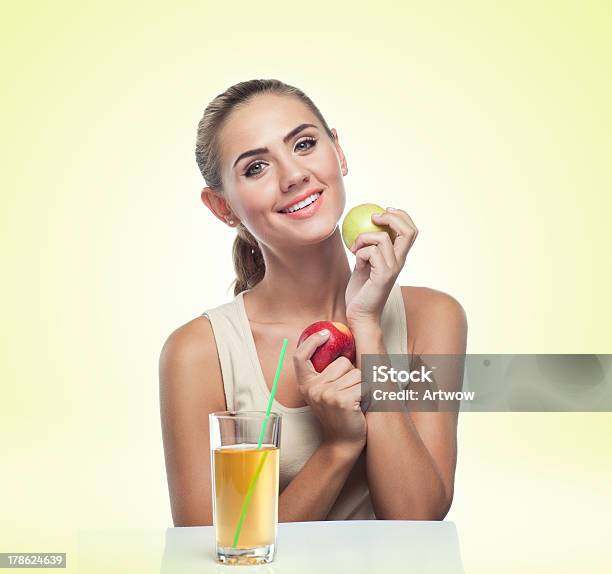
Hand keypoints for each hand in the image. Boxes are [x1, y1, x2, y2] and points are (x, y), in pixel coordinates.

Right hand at [293, 330, 366, 451]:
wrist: (342, 443)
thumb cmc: (338, 414)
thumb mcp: (323, 392)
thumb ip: (325, 374)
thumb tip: (339, 346)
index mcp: (306, 384)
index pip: (300, 356)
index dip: (311, 341)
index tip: (325, 333)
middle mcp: (313, 388)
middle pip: (342, 362)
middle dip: (351, 374)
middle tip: (348, 393)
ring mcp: (326, 394)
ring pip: (356, 373)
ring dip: (361, 385)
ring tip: (354, 401)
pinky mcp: (342, 400)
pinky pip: (364, 385)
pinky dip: (367, 394)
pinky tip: (360, 406)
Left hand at [345, 207, 417, 326]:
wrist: (359, 314)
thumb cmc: (360, 291)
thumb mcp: (364, 263)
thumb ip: (368, 247)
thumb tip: (362, 225)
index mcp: (398, 257)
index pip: (410, 231)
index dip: (401, 216)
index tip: (384, 210)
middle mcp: (400, 262)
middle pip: (408, 230)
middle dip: (392, 217)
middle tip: (374, 217)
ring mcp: (393, 268)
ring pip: (383, 238)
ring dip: (363, 238)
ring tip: (354, 248)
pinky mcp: (383, 275)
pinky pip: (371, 251)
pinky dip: (360, 251)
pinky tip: (356, 261)